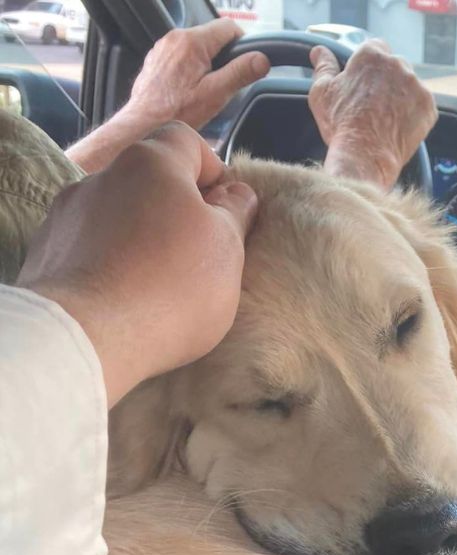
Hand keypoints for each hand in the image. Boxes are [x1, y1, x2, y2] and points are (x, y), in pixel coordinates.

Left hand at [17, 123, 257, 405]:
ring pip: (117, 214)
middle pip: (148, 181)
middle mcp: (101, 176)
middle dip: (174, 209)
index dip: (210, 168)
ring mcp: (65, 213)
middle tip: (196, 254)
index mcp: (149, 163)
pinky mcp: (45, 251)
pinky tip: (122, 298)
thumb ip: (234, 212)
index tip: (224, 209)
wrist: (85, 336)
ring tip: (155, 283)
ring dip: (139, 236)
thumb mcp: (226, 248)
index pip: (184, 139)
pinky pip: (88, 246)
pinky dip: (108, 261)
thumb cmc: (170, 286)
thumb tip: (236, 192)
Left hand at [65, 21, 266, 172]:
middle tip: (224, 82)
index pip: (229, 27)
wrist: (145, 123)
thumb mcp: (217, 93)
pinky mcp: (158, 57)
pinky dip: (192, 66)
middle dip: (224, 56)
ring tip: (205, 88)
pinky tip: (190, 88)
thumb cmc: (177, 111)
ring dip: (208, 62)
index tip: (244, 63)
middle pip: (213, 35)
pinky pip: (182, 54)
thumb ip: (241, 72)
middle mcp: (175, 38)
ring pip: (198, 45)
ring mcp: (164, 47)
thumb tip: (262, 59)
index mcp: (192, 42)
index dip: (243, 44)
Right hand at [309, 41, 435, 187]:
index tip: (363, 78)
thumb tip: (319, 52)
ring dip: (400, 94)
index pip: (375, 47)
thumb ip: (324, 66)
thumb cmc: (341, 123)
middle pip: (394, 65)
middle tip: (372, 101)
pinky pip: (422, 104)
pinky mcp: (429, 107)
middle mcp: (398, 65)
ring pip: (409, 84)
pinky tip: (397, 124)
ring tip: (384, 115)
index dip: (368, 63)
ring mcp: (417, 86)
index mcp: (371, 55)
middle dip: (385, 78)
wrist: (365, 155)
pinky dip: (413, 112)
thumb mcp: (322, 91)